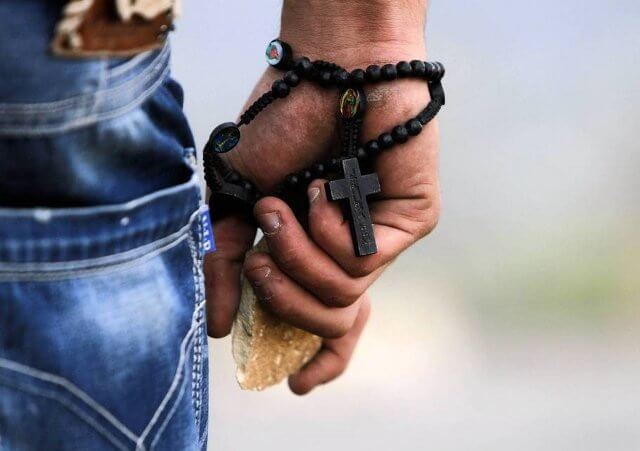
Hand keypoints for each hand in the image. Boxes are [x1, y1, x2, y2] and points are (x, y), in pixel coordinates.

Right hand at [204, 0, 437, 393]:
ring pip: (340, 301)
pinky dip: (325, 232)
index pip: (327, 322)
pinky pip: (360, 266)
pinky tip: (324, 190)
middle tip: (258, 264)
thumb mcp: (235, 201)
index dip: (316, 361)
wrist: (321, 72)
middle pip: (331, 325)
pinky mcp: (407, 223)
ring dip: (296, 257)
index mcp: (316, 250)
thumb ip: (227, 263)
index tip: (296, 387)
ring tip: (281, 209)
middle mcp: (350, 251)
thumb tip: (220, 327)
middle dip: (284, 303)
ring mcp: (380, 239)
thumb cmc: (278, 128)